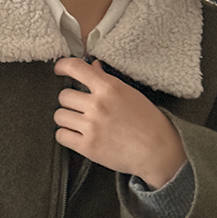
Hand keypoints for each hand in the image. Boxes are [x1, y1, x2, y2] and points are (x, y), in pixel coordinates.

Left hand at [54, 57, 186, 189]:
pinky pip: (61, 136)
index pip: (76, 68)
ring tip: (79, 122)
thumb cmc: (147, 122)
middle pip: (64, 96)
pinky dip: (66, 135)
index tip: (59, 69)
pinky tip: (76, 135)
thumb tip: (93, 67)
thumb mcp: (130, 93)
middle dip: (70, 101)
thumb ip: (107, 80)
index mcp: (109, 88)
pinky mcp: (87, 147)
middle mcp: (97, 105)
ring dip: (67, 118)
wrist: (157, 151)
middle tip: (80, 107)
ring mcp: (91, 127)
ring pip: (60, 116)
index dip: (62, 66)